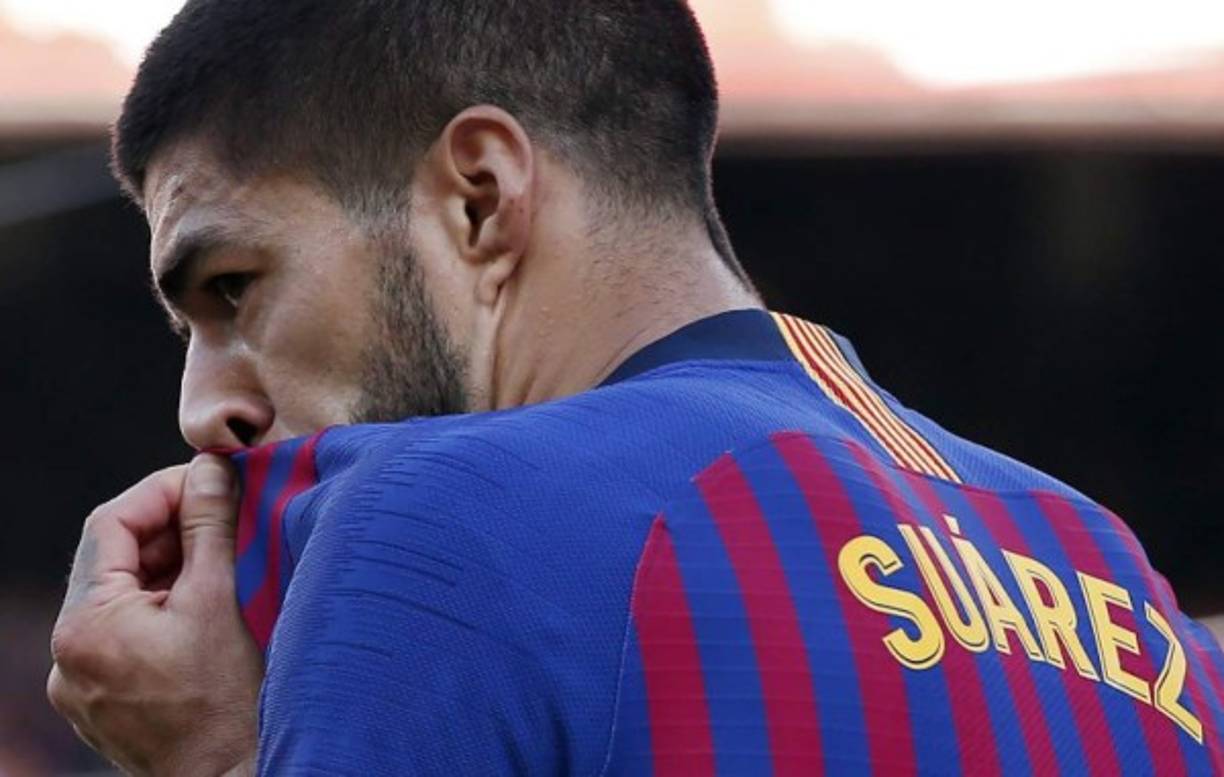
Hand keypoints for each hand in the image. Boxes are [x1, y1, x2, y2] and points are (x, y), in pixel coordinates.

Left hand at [47, 455, 260, 775]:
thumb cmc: (230, 700)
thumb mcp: (222, 598)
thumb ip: (209, 525)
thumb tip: (208, 467)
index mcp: (85, 625)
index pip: (108, 525)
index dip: (160, 492)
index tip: (208, 482)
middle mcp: (67, 657)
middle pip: (112, 562)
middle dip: (169, 531)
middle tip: (223, 516)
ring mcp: (82, 686)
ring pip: (121, 599)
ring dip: (169, 571)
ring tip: (224, 562)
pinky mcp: (104, 704)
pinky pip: (126, 636)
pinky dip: (163, 610)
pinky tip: (208, 608)